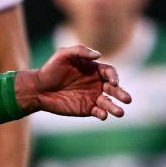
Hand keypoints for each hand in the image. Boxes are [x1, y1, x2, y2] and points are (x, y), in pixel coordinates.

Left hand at [15, 46, 130, 119]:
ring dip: (115, 107)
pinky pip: (98, 112)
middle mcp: (96, 83)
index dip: (114, 77)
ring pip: (108, 102)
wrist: (38, 88)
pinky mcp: (86, 109)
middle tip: (128, 99)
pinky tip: (104, 115)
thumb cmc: (51, 69)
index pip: (110, 72)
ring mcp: (92, 97)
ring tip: (120, 112)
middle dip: (121, 94)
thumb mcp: (63, 54)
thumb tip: (99, 55)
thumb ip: (80, 51)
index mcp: (94, 69)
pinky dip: (102, 114)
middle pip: (114, 88)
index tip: (113, 82)